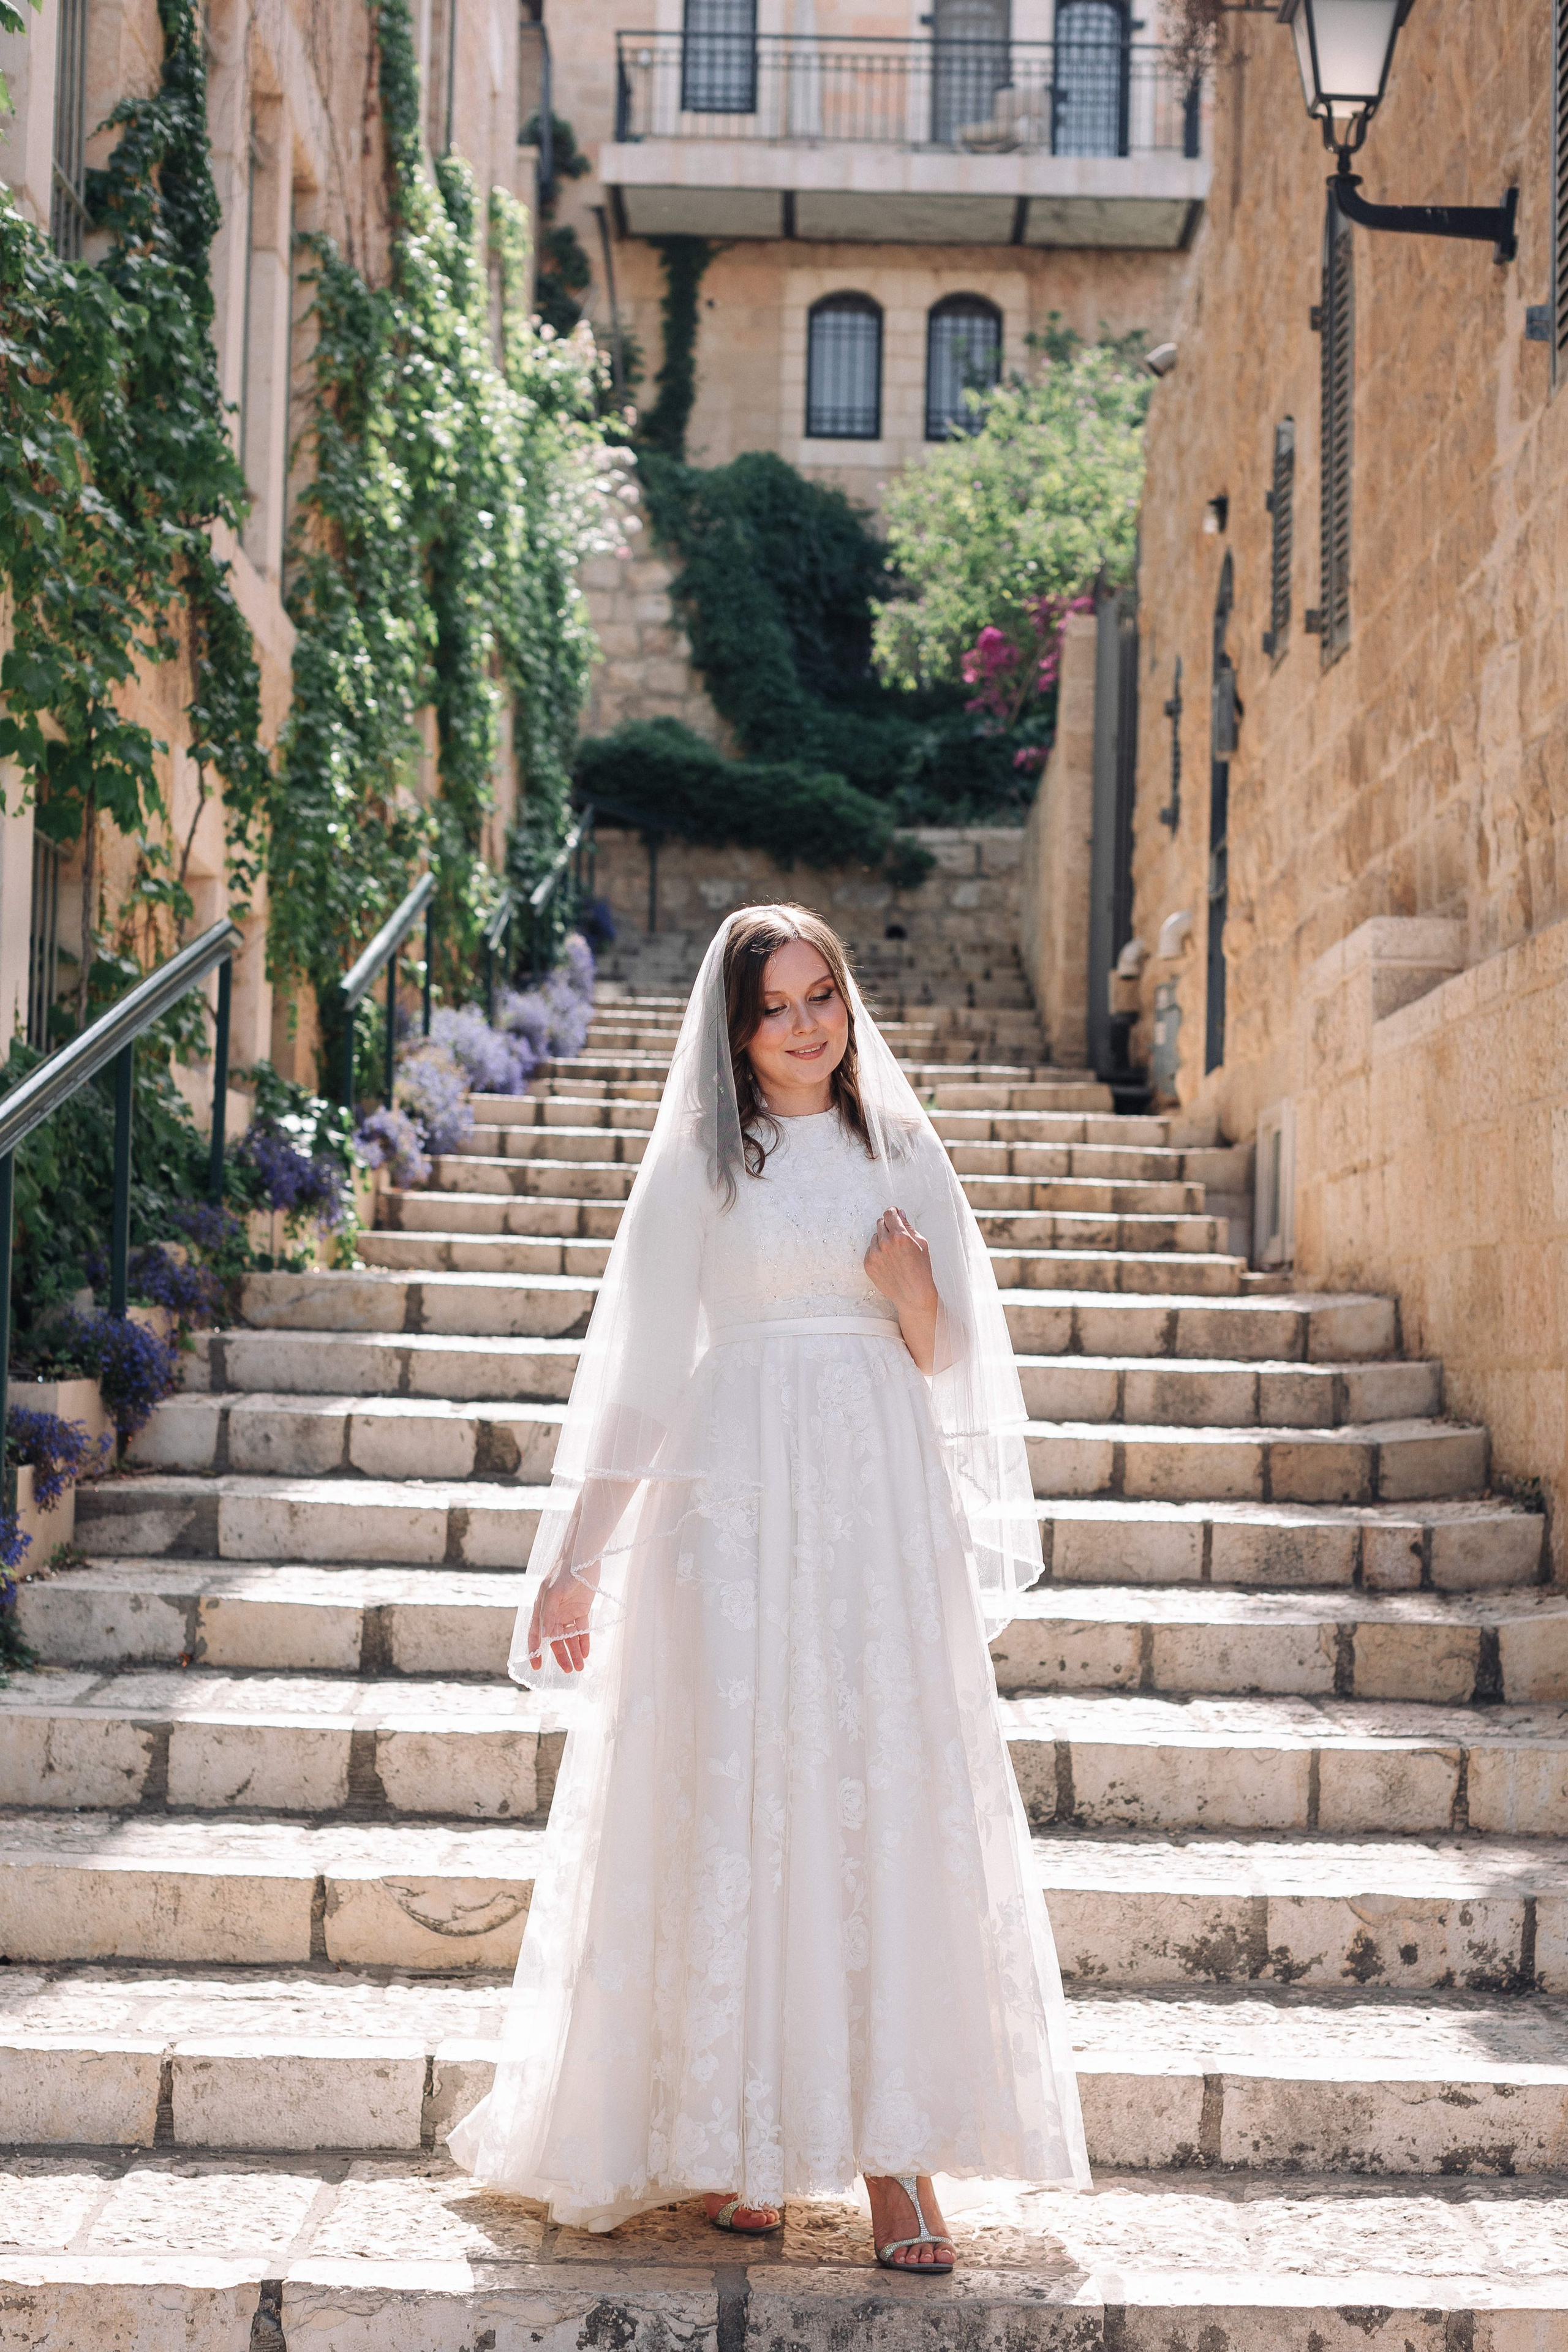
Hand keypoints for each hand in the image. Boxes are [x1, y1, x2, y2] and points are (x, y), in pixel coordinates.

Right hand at [527, 1568, 592, 1674]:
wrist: (582, 1557)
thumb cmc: (563, 1572)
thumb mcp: (553, 1593)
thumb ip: (548, 1614)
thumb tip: (544, 1636)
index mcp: (541, 1608)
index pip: (536, 1634)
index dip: (535, 1650)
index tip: (536, 1666)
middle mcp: (553, 1613)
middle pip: (555, 1639)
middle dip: (561, 1656)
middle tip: (567, 1671)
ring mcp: (567, 1612)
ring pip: (570, 1637)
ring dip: (574, 1651)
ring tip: (579, 1667)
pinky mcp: (581, 1609)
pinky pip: (582, 1629)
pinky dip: (584, 1640)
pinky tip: (586, 1652)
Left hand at [864, 1208, 939, 1373]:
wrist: (913, 1295)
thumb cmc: (922, 1269)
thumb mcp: (921, 1244)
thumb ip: (908, 1226)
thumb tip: (899, 1213)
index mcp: (899, 1236)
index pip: (889, 1214)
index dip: (892, 1213)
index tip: (894, 1215)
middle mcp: (884, 1243)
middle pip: (880, 1223)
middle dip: (888, 1226)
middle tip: (897, 1237)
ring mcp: (874, 1255)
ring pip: (875, 1237)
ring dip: (882, 1240)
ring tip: (894, 1253)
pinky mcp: (868, 1264)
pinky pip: (870, 1250)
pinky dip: (877, 1252)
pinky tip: (889, 1262)